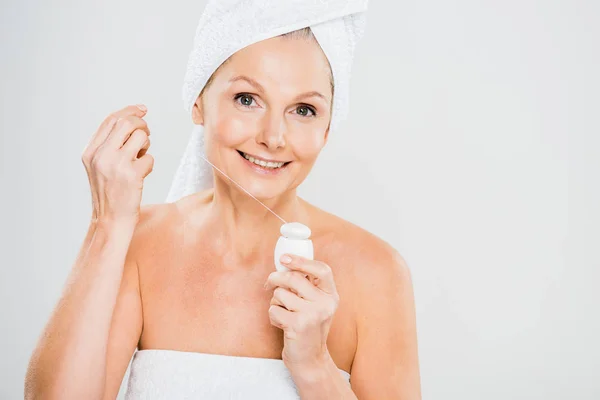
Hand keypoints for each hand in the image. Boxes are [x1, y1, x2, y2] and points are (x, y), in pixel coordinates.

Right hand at [81, 104, 153, 224]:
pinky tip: (141, 175)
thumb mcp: (100, 166)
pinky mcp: (132, 175)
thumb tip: (132, 119)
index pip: (111, 120)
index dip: (129, 111)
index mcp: (90, 152)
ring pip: (141, 137)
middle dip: (141, 124)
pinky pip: (149, 157)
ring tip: (140, 158)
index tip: (143, 108)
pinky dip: (149, 164)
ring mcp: (116, 165)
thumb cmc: (110, 192)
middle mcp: (101, 155)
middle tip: (146, 134)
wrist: (110, 219)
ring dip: (146, 145)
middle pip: (127, 123)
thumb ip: (110, 145)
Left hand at [264, 254, 339, 372]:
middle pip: (294, 278)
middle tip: (269, 284)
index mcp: (331, 295)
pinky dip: (273, 317)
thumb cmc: (307, 327)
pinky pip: (274, 310)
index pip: (322, 270)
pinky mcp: (298, 325)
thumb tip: (284, 264)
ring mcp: (313, 314)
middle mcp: (325, 304)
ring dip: (275, 302)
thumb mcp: (315, 305)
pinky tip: (282, 325)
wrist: (310, 359)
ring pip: (280, 294)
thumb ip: (306, 286)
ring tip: (284, 313)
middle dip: (275, 279)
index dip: (302, 261)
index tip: (284, 258)